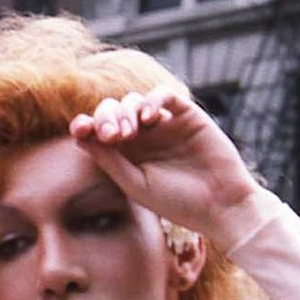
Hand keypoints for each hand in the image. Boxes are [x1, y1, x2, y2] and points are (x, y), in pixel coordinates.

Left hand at [68, 87, 273, 252]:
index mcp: (125, 155)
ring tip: (129, 133)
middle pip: (112, 111)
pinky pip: (163, 95)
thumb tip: (80, 136)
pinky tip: (148, 119)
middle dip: (106, 118)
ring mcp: (163, 124)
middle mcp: (142, 137)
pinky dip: (152, 101)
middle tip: (112, 136)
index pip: (98, 132)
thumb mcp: (136, 184)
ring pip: (134, 101)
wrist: (220, 205)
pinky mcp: (186, 115)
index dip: (86, 125)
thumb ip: (109, 161)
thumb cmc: (178, 202)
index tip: (80, 129)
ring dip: (126, 111)